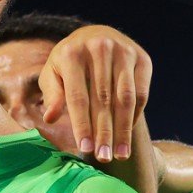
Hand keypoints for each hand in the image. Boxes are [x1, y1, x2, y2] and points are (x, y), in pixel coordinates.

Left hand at [37, 25, 151, 162]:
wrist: (95, 35)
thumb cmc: (68, 63)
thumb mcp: (53, 73)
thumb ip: (52, 94)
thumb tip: (50, 118)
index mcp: (72, 54)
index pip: (78, 97)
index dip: (82, 125)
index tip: (85, 149)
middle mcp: (100, 48)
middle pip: (103, 100)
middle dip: (104, 132)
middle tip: (104, 158)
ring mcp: (124, 51)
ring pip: (125, 98)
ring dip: (123, 129)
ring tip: (120, 154)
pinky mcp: (142, 58)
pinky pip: (141, 93)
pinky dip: (134, 116)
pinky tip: (126, 134)